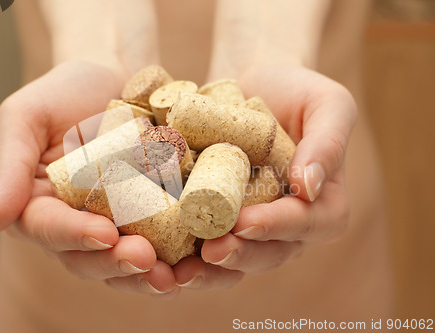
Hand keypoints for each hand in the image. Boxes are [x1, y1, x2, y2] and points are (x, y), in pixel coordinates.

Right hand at [0, 61, 177, 296]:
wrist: (117, 77)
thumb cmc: (65, 92)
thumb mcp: (26, 117)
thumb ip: (7, 167)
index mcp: (42, 206)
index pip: (51, 230)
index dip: (75, 237)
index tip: (103, 234)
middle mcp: (80, 223)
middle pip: (93, 258)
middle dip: (118, 263)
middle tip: (146, 260)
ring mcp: (120, 222)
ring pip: (129, 259)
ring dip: (152, 273)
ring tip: (177, 274)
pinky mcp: (156, 215)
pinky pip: (166, 240)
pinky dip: (181, 253)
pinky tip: (201, 258)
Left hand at [173, 65, 355, 287]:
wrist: (250, 88)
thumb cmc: (295, 91)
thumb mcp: (326, 104)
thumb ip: (328, 142)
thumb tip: (310, 188)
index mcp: (323, 204)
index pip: (307, 224)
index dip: (276, 228)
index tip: (244, 223)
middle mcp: (287, 225)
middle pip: (269, 253)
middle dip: (239, 256)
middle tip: (210, 251)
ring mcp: (251, 227)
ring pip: (235, 261)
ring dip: (208, 273)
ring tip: (179, 273)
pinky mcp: (218, 222)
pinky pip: (204, 246)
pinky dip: (184, 257)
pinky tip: (161, 261)